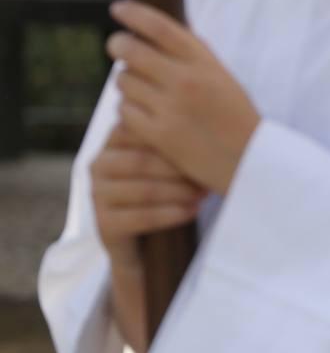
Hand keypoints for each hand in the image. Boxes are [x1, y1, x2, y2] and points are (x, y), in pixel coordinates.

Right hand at [91, 124, 205, 270]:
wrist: (150, 237)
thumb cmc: (169, 182)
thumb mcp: (171, 154)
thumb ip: (177, 134)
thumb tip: (209, 116)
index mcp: (115, 139)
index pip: (140, 131)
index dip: (174, 139)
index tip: (206, 144)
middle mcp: (100, 164)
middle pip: (142, 162)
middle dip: (179, 169)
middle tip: (209, 173)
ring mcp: (97, 194)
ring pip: (143, 190)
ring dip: (179, 192)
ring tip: (204, 193)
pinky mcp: (103, 223)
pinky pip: (139, 218)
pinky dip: (170, 214)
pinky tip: (193, 211)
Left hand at [106, 0, 260, 194]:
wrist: (247, 158)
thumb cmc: (235, 114)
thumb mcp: (221, 76)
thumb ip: (194, 54)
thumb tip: (161, 29)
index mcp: (204, 62)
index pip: (160, 27)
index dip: (134, 14)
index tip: (118, 8)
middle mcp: (185, 81)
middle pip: (132, 51)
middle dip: (118, 44)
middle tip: (116, 44)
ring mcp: (169, 108)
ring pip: (124, 82)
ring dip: (126, 81)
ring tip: (140, 87)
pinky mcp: (157, 134)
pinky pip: (124, 111)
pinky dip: (128, 109)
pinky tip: (141, 111)